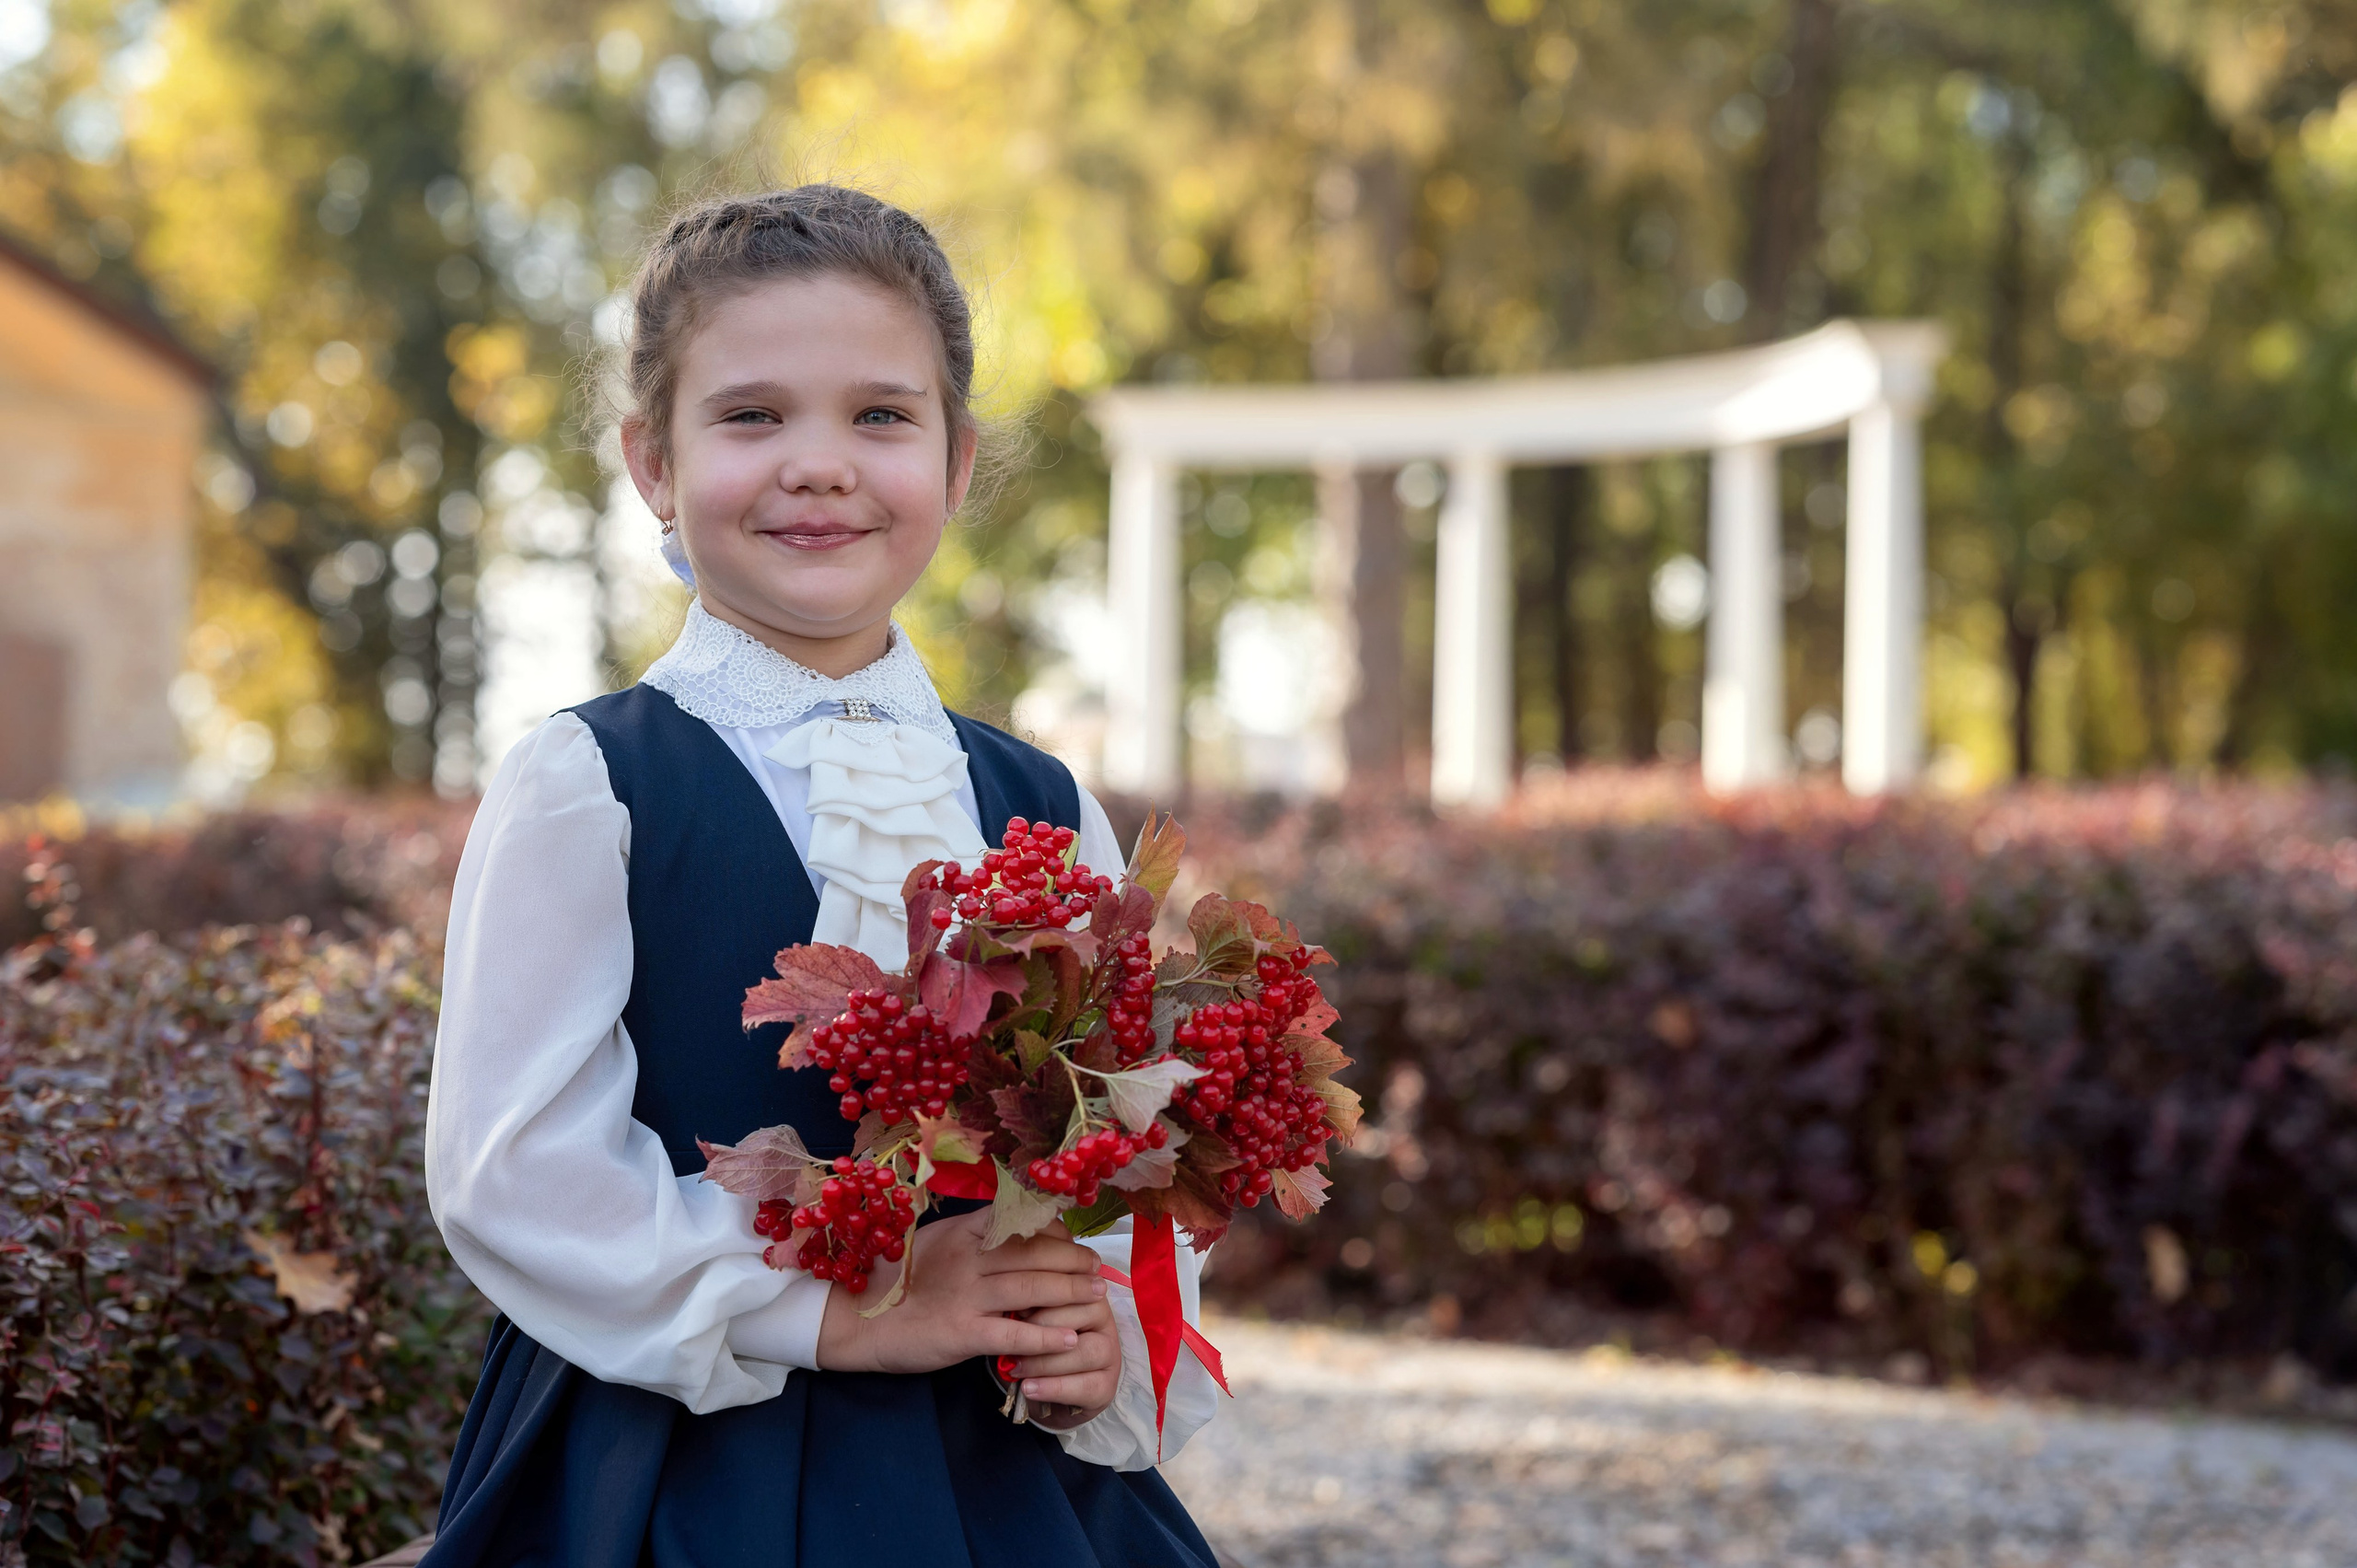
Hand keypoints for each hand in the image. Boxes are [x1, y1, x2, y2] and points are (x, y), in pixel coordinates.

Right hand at [814, 1212, 1106, 1376]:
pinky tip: (1071, 1338)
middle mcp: (969, 1258)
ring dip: (1072, 1293)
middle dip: (1074, 1262)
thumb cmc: (901, 1279)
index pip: (1022, 1221)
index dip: (1056, 1231)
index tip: (1075, 1241)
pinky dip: (1046, 1336)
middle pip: (1036, 1254)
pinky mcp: (962, 1333)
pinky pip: (1014, 1334)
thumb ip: (977, 1232)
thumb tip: (1018, 1222)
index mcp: (964, 1231)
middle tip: (1098, 1269)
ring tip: (1096, 1297)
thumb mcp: (938, 1241)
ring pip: (1033, 1290)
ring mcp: (966, 1295)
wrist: (855, 1318)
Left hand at [1002, 1296, 1120, 1428]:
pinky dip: (1054, 1388)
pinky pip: (1085, 1387)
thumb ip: (1025, 1305)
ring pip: (1085, 1352)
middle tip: (1012, 1339)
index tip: (1014, 1304)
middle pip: (1082, 1313)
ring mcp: (1110, 1352)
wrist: (1042, 1392)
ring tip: (1016, 1368)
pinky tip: (1029, 1388)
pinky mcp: (1107, 1386)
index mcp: (1084, 1290)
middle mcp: (1104, 1317)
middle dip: (1042, 1327)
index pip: (1071, 1282)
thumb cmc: (1031, 1344)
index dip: (1042, 1293)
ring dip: (1046, 1362)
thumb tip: (1012, 1303)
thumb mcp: (1025, 1318)